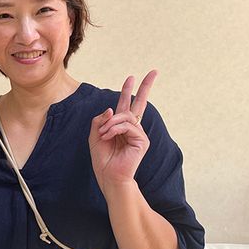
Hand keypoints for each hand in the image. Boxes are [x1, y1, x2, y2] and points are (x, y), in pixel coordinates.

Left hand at [89, 70, 156, 192]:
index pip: (126, 105)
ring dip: (111, 123)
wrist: (109, 177)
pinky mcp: (142, 141)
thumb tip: (111, 109)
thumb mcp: (94, 136)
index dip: (128, 91)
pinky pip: (128, 126)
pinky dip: (115, 129)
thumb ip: (99, 121)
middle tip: (154, 72)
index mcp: (121, 127)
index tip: (131, 77)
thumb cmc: (103, 159)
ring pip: (126, 116)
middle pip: (139, 104)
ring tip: (104, 134)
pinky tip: (108, 136)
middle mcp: (132, 128)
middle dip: (145, 87)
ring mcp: (139, 134)